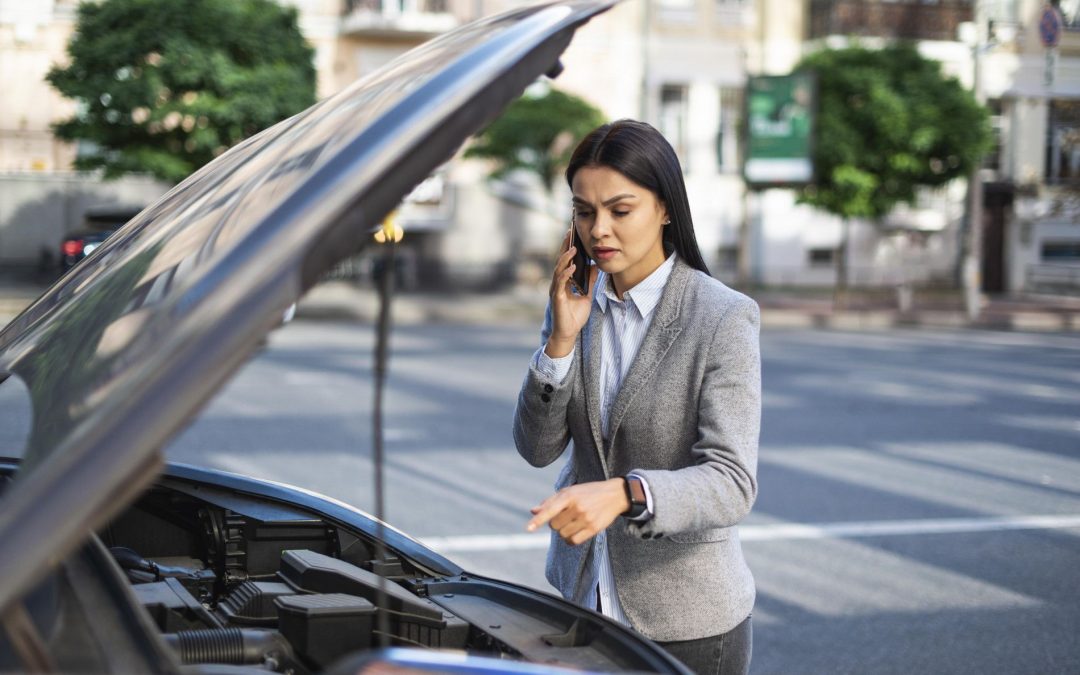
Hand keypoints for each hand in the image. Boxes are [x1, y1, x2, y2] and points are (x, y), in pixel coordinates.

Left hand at [526, 478, 628, 544]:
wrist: (615, 494)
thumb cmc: (588, 492)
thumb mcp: (570, 491)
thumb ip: (551, 501)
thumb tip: (533, 511)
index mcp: (569, 495)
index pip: (550, 510)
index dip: (538, 520)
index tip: (528, 529)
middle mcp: (577, 507)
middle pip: (554, 525)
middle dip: (556, 523)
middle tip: (565, 517)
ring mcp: (586, 518)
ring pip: (563, 534)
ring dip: (563, 532)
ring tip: (572, 523)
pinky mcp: (594, 528)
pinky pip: (574, 541)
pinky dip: (570, 540)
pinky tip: (574, 532)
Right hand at [545, 230, 596, 357]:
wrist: (569, 333)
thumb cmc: (574, 316)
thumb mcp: (586, 294)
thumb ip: (589, 281)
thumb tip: (594, 267)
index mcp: (564, 281)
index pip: (566, 261)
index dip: (568, 247)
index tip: (573, 234)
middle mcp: (558, 283)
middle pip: (560, 261)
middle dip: (565, 246)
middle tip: (570, 232)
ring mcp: (556, 290)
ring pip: (559, 269)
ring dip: (566, 258)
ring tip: (574, 248)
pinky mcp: (557, 298)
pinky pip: (561, 282)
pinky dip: (566, 273)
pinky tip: (572, 266)